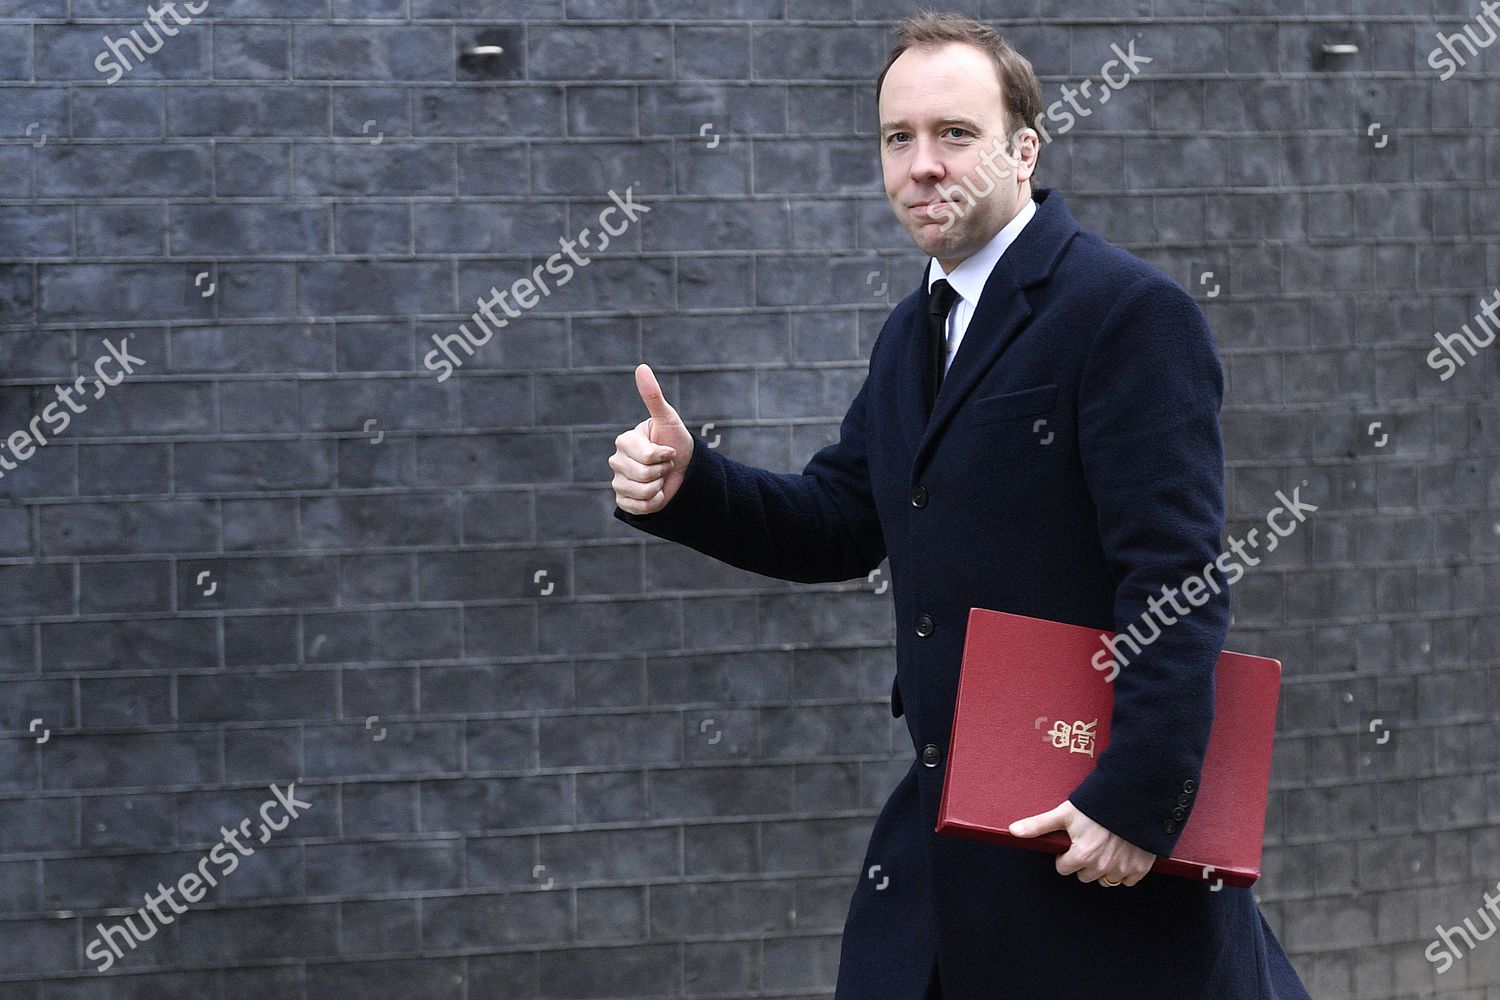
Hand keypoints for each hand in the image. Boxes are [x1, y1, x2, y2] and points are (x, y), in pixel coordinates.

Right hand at [610, 363, 694, 514]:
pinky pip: (637, 507)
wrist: (685, 469)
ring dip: (658, 487)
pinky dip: (653, 503)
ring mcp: (618, 481)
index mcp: (624, 441)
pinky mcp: (623, 501)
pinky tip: (656, 494)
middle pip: (642, 475)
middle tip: (665, 465)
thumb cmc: (676, 441)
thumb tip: (642, 367)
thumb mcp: (667, 418)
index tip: (668, 449)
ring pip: (639, 492)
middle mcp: (617, 461)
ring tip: (660, 478)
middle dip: (662, 472)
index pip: (645, 456)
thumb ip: (652, 395)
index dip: (663, 455)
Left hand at [1009, 799, 1154, 886]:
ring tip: (1105, 845)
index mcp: (1082, 856)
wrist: (1133, 797)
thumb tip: (1013, 831)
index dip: (1064, 855)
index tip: (1071, 843)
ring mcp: (1122, 869)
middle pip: (1084, 875)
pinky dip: (1124, 870)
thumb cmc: (1096, 804)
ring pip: (1105, 879)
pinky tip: (1121, 851)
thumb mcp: (1065, 813)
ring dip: (1103, 867)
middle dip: (1083, 862)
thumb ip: (1039, 825)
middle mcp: (1102, 867)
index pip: (1063, 868)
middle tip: (1089, 841)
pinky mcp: (1140, 868)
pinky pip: (1126, 880)